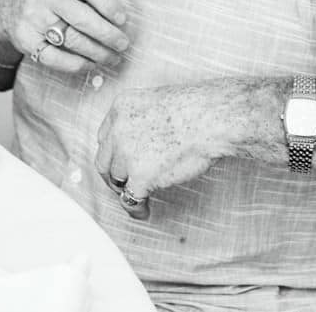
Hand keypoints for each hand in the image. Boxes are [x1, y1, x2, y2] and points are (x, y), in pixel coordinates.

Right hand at [0, 0, 129, 72]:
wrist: (8, 1)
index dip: (109, 4)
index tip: (123, 20)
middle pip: (82, 18)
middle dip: (108, 35)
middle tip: (123, 44)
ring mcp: (34, 17)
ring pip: (72, 40)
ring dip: (98, 52)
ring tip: (113, 57)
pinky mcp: (26, 39)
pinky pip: (55, 58)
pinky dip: (77, 64)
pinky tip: (91, 63)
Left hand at [94, 84, 226, 217]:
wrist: (211, 119)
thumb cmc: (196, 109)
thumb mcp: (157, 103)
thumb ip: (141, 120)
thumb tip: (143, 140)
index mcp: (121, 108)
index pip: (104, 137)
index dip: (112, 153)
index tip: (118, 162)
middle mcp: (118, 130)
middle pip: (104, 161)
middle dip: (114, 174)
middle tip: (123, 183)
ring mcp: (127, 154)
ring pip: (118, 181)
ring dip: (127, 190)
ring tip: (138, 196)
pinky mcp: (141, 176)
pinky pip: (130, 200)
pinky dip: (137, 208)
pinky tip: (143, 211)